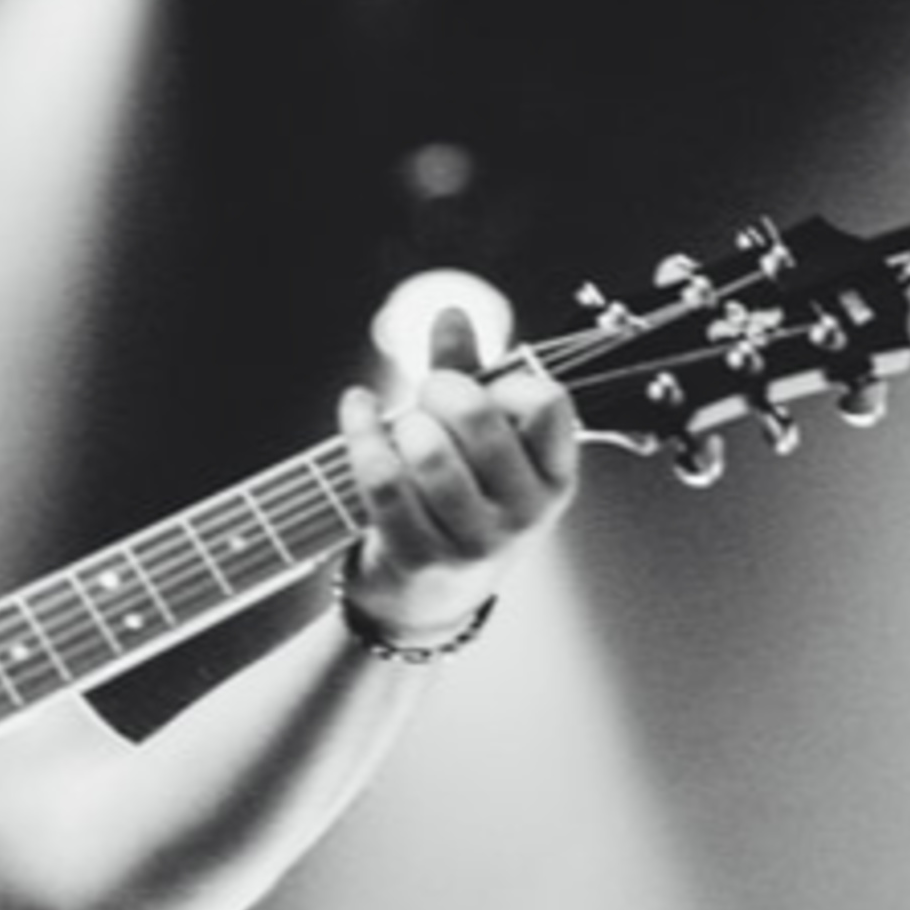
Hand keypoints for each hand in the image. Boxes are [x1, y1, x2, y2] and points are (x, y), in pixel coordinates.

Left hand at [336, 305, 578, 645]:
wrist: (428, 598)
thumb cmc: (460, 501)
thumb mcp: (478, 443)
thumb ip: (467, 374)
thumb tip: (450, 312)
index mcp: (554, 478)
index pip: (547, 404)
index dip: (507, 380)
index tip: (482, 386)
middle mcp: (524, 514)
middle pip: (478, 419)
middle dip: (439, 389)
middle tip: (427, 393)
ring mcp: (473, 542)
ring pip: (428, 451)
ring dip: (402, 423)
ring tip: (398, 425)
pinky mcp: (419, 558)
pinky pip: (383, 481)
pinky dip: (361, 434)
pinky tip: (356, 409)